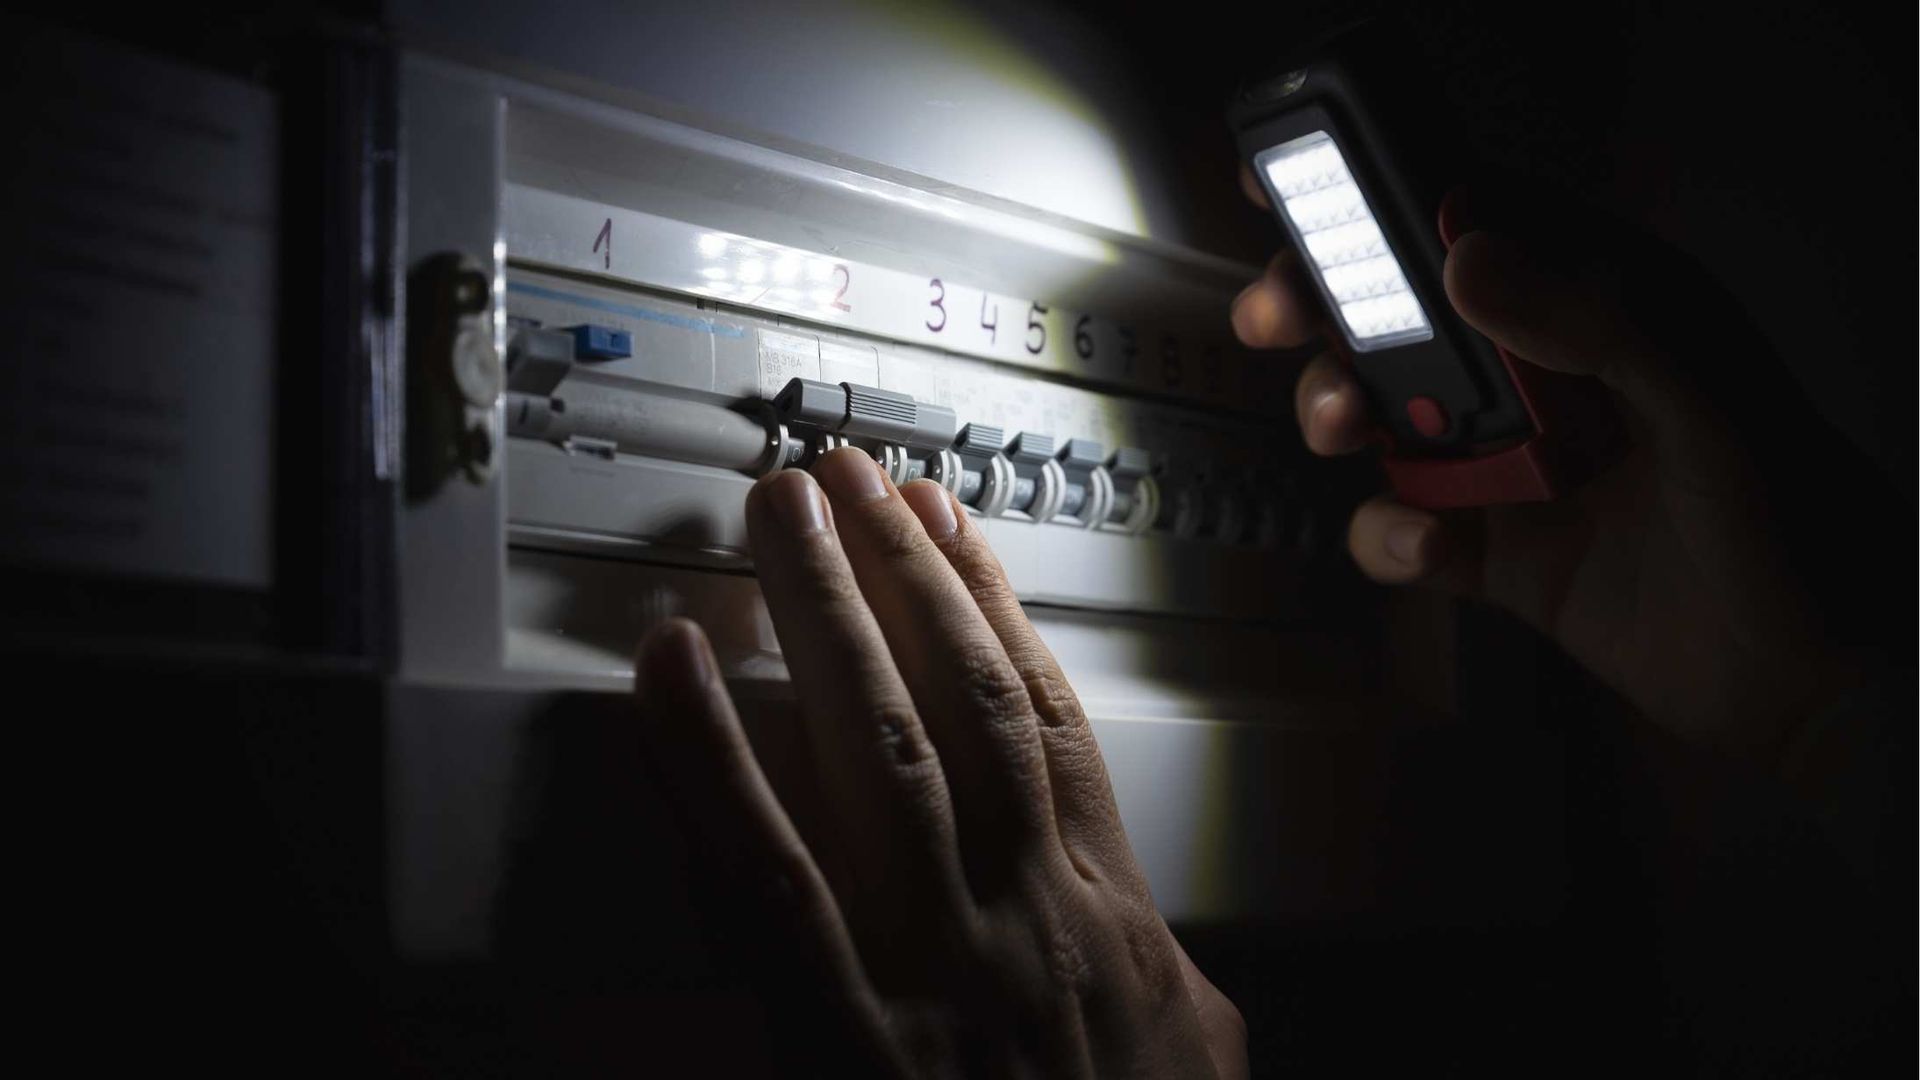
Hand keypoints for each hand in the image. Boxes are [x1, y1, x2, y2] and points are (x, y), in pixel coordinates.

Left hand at [634, 448, 1247, 1077]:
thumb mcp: (1200, 1069)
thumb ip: (1176, 993)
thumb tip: (1167, 954)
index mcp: (1104, 918)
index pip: (1044, 719)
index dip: (995, 606)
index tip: (953, 530)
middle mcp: (1023, 913)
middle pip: (959, 697)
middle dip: (902, 572)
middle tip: (848, 477)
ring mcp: (933, 965)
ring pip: (878, 743)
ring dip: (827, 613)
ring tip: (785, 515)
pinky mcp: (840, 1039)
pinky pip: (762, 873)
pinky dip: (710, 760)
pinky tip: (673, 671)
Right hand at [1232, 173, 1869, 763]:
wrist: (1819, 684)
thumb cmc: (1800, 524)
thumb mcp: (1711, 398)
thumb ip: (1599, 317)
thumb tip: (1467, 258)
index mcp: (1605, 306)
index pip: (1481, 224)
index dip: (1386, 203)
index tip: (1303, 198)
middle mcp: (1548, 374)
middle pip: (1403, 315)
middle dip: (1327, 308)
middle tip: (1279, 317)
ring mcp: (1514, 464)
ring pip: (1385, 415)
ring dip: (1339, 412)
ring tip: (1341, 427)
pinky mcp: (1497, 552)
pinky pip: (1405, 529)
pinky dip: (1391, 536)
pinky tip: (1426, 545)